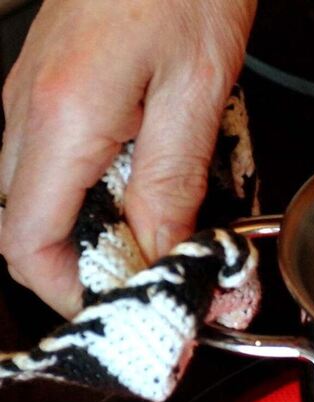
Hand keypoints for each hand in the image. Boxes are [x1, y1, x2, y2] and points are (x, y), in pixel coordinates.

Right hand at [0, 0, 255, 317]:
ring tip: (164, 242)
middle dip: (89, 271)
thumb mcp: (197, 96)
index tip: (125, 313)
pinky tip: (153, 191)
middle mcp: (29, 111)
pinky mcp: (56, 86)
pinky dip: (103, 194)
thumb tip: (163, 257)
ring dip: (100, 233)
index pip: (28, 243)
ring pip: (45, 197)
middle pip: (29, 228)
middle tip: (156, 286)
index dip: (71, 294)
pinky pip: (62, 162)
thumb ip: (171, 185)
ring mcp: (35, 97)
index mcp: (61, 120)